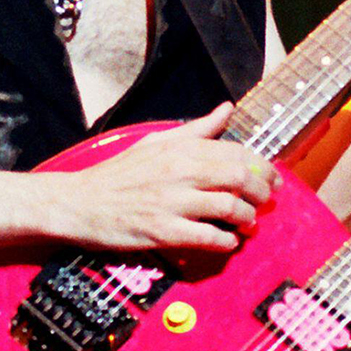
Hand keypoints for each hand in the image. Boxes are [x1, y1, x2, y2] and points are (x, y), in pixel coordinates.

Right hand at [49, 104, 278, 251]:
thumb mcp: (155, 141)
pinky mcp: (164, 232)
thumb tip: (227, 109)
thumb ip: (196, 129)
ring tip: (248, 223)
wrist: (79, 203)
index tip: (271, 177)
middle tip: (265, 202)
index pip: (236, 151)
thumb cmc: (118, 173)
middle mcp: (179, 171)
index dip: (262, 166)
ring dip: (247, 218)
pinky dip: (226, 241)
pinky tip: (228, 241)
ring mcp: (172, 202)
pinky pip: (208, 237)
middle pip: (239, 178)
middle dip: (261, 192)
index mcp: (179, 147)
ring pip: (229, 208)